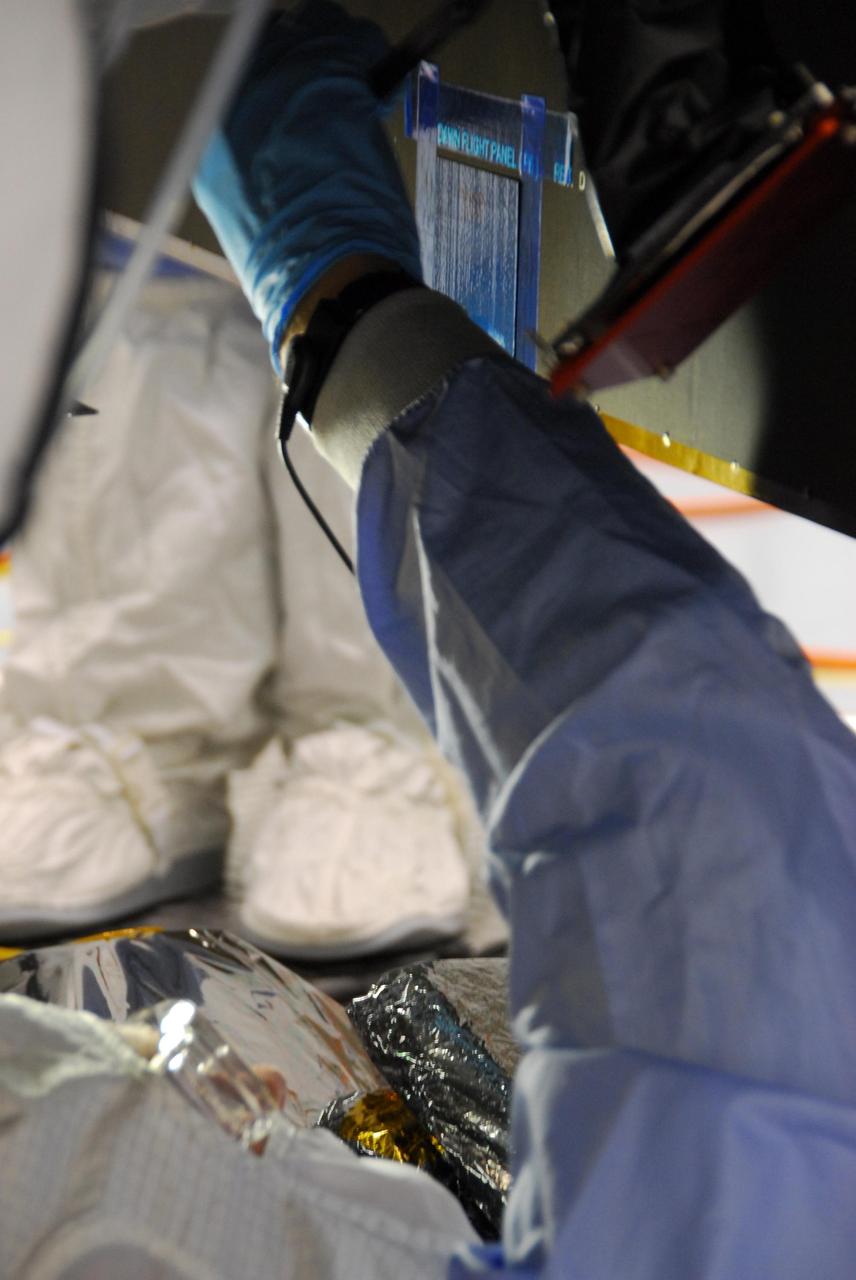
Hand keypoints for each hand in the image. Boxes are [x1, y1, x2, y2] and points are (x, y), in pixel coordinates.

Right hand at [193, 0, 422, 373]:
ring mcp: (277, 85)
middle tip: (338, 83)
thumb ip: (263, 166)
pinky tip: (380, 90)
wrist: (325, 285)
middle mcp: (233, 103)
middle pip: (270, 43)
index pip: (239, 78)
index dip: (277, 77)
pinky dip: (372, 57)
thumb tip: (292, 142)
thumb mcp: (256, 217)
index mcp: (211, 142)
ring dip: (339, 50)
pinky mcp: (326, 79)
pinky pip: (353, 41)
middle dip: (308, 56)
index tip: (303, 89)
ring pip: (312, 30)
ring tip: (361, 86)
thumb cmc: (298, 270)